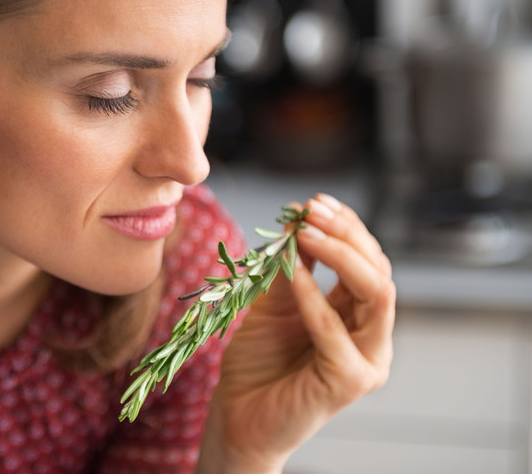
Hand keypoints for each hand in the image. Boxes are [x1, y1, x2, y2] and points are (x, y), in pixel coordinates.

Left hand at [198, 194, 395, 472]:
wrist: (237, 414)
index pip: (368, 261)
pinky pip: (336, 330)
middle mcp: (372, 337)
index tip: (312, 201)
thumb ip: (290, 267)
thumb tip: (298, 219)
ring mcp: (367, 361)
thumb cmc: (257, 361)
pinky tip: (294, 273)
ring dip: (340, 256)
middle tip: (311, 210)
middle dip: (346, 234)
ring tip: (304, 233)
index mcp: (358, 316)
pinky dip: (314, 297)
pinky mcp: (349, 382)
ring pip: (377, 294)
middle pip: (378, 271)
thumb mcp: (273, 302)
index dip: (344, 227)